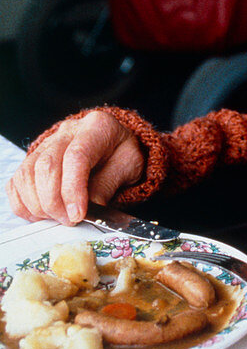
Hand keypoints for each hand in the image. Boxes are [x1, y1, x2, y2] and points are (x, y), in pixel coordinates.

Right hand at [6, 111, 143, 225]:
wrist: (114, 144)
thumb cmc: (121, 154)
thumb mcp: (128, 167)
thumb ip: (108, 186)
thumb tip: (86, 212)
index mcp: (97, 127)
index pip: (76, 156)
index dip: (72, 189)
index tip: (77, 215)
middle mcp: (67, 131)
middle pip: (47, 165)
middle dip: (54, 201)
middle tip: (69, 221)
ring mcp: (46, 143)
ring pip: (27, 173)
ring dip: (38, 204)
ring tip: (57, 218)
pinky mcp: (33, 158)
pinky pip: (17, 181)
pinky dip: (23, 203)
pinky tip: (41, 214)